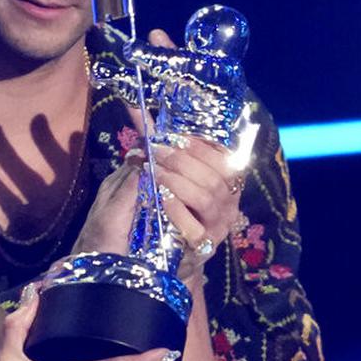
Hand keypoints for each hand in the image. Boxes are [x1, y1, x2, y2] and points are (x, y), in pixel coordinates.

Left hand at [156, 139, 242, 279]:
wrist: (144, 255)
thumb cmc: (151, 207)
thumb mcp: (150, 171)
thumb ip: (150, 142)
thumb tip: (135, 106)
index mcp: (220, 179)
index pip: (224, 156)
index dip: (202, 144)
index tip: (176, 135)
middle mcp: (226, 201)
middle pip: (218, 174)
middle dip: (186, 159)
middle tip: (157, 151)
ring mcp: (217, 225)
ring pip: (209, 197)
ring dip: (180, 181)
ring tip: (156, 173)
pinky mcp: (203, 247)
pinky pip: (196, 228)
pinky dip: (178, 210)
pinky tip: (162, 200)